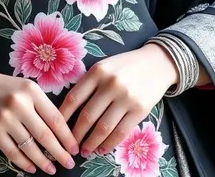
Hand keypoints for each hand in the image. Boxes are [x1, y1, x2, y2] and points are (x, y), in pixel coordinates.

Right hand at [0, 68, 78, 174]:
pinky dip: (24, 162)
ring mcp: (5, 119)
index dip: (66, 136)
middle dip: (59, 152)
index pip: (55, 118)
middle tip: (69, 163)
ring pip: (29, 146)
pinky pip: (12, 152)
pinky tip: (32, 167)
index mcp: (31, 91)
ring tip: (52, 169)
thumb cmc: (5, 87)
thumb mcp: (27, 87)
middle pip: (44, 135)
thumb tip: (60, 131)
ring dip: (43, 161)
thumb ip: (42, 105)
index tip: (74, 148)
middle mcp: (19, 104)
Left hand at [59, 44, 178, 156]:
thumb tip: (70, 110)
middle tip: (70, 146)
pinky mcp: (140, 109)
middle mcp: (111, 83)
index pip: (74, 98)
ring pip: (103, 128)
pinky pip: (120, 132)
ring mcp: (126, 97)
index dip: (63, 117)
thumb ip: (89, 83)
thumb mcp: (104, 66)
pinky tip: (102, 149)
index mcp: (98, 71)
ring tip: (85, 151)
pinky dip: (109, 144)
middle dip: (76, 135)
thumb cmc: (126, 66)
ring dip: (91, 143)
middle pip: (87, 116)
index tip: (57, 129)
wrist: (157, 63)